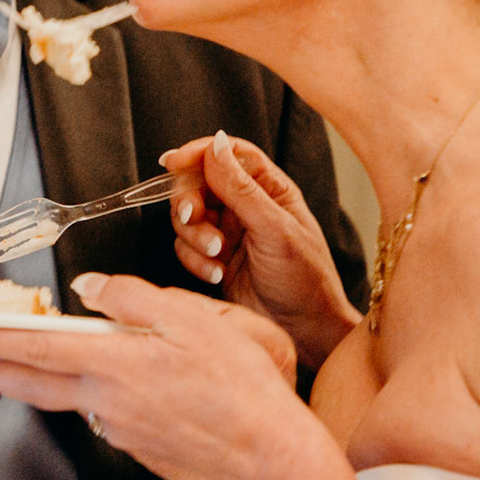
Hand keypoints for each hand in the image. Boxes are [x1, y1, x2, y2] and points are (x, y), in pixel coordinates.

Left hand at [0, 273, 329, 479]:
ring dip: (48, 381)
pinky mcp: (140, 450)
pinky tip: (127, 386)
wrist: (271, 450)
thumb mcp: (190, 318)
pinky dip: (104, 397)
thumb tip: (90, 288)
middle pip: (32, 383)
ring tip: (31, 362)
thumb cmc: (241, 385)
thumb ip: (132, 298)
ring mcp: (121, 431)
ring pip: (73, 397)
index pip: (34, 347)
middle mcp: (107, 402)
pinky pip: (109, 415)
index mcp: (114, 364)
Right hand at [164, 131, 360, 369]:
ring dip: (193, 235)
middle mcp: (246, 206)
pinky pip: (186, 247)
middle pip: (199, 182)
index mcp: (270, 189)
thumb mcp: (275, 231)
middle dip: (189, 200)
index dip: (199, 152)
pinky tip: (216, 273)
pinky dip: (194, 259)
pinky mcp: (214, 258)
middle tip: (193, 218)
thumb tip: (216, 146)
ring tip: (215, 255)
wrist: (304, 333)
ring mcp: (228, 232)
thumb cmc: (306, 281)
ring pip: (188, 215)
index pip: (229, 154)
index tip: (173, 161)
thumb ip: (242, 189)